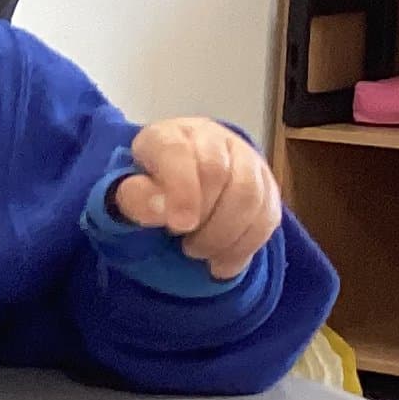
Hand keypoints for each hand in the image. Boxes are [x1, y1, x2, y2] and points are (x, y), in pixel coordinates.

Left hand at [113, 119, 281, 281]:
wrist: (178, 188)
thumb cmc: (150, 191)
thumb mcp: (131, 194)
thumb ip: (137, 200)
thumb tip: (160, 209)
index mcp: (169, 136)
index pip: (178, 153)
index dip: (182, 190)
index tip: (180, 225)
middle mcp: (211, 138)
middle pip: (218, 174)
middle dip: (202, 220)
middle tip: (185, 246)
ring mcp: (244, 158)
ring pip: (249, 196)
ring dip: (224, 236)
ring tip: (201, 253)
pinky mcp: (266, 184)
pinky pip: (267, 216)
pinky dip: (245, 246)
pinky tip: (222, 263)